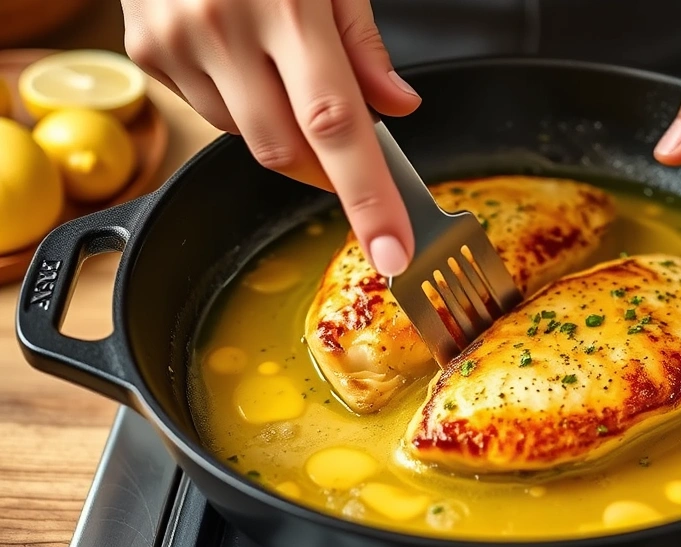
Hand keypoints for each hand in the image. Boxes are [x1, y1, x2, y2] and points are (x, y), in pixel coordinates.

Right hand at [121, 0, 420, 275]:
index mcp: (287, 6)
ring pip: (246, 138)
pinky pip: (209, 112)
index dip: (370, 198)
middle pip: (285, 151)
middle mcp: (222, 29)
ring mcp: (175, 44)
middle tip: (348, 147)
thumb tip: (399, 109)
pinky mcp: (145, 52)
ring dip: (281, 127)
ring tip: (282, 63)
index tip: (394, 253)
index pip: (336, 127)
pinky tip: (240, 55)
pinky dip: (241, 104)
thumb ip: (364, 45)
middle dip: (325, 168)